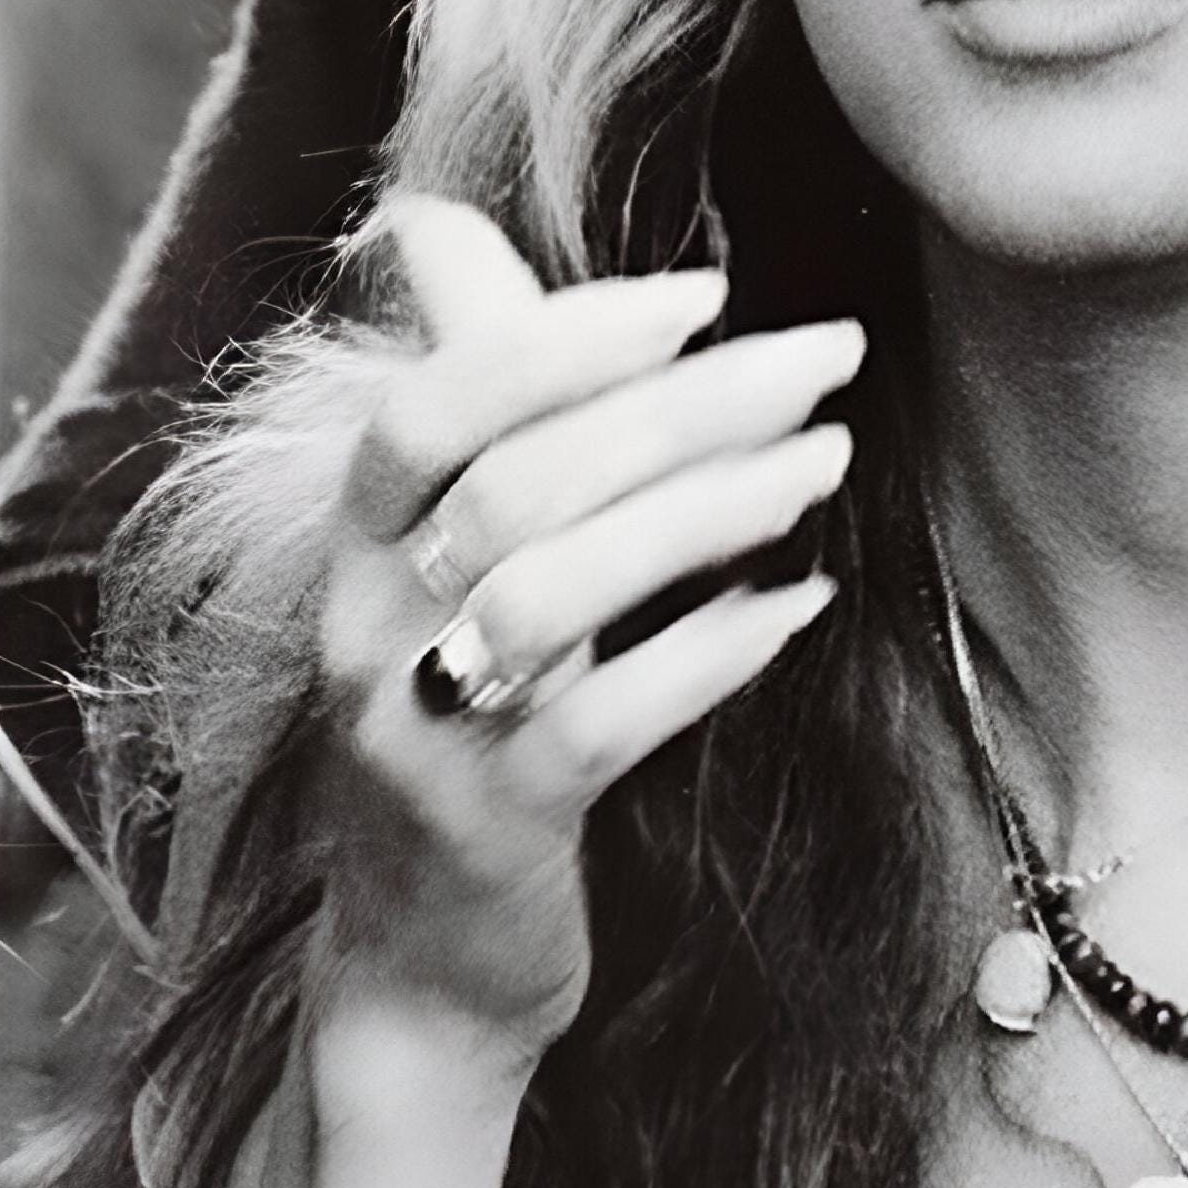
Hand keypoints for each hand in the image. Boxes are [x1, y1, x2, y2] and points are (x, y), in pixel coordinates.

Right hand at [302, 196, 859, 1118]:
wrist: (423, 963)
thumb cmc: (464, 717)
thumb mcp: (445, 563)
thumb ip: (466, 406)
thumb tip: (429, 224)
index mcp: (359, 544)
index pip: (433, 405)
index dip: (560, 338)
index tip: (700, 296)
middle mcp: (368, 626)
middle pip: (524, 481)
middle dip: (688, 406)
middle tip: (825, 362)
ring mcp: (423, 729)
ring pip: (564, 589)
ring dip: (713, 510)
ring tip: (828, 465)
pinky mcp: (494, 824)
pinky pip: (608, 720)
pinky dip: (714, 652)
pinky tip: (802, 607)